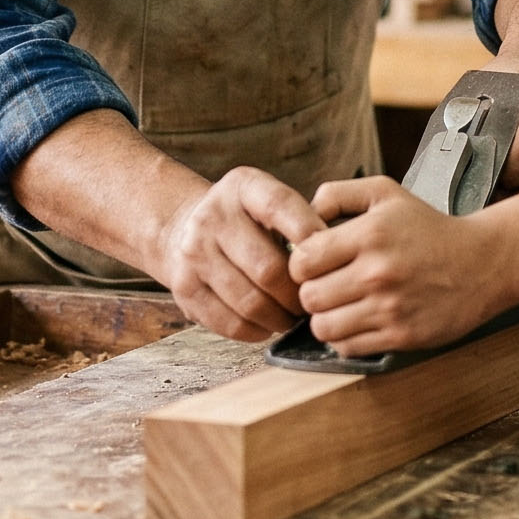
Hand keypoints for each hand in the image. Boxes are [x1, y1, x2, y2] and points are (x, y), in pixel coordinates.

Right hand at [152, 166, 325, 342]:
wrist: (181, 231)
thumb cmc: (243, 221)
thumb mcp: (266, 200)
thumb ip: (299, 219)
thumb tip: (337, 258)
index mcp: (242, 187)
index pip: (281, 207)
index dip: (311, 236)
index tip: (332, 259)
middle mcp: (213, 217)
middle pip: (268, 269)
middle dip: (299, 294)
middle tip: (314, 303)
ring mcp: (194, 254)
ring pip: (251, 303)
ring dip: (281, 318)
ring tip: (293, 316)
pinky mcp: (184, 290)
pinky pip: (230, 323)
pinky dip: (257, 331)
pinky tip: (267, 324)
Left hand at [289, 177, 504, 357]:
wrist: (481, 263)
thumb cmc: (429, 228)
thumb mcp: (386, 193)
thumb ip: (339, 194)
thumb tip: (306, 212)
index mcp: (370, 234)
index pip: (303, 262)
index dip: (302, 265)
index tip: (315, 265)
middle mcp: (377, 272)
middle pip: (309, 298)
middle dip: (312, 292)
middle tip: (327, 286)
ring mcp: (389, 308)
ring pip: (323, 327)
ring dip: (326, 318)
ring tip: (340, 306)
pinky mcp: (401, 335)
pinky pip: (348, 347)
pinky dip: (346, 338)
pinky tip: (358, 321)